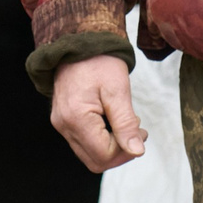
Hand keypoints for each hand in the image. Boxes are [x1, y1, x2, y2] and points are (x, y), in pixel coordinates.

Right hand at [50, 54, 146, 171]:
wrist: (78, 41)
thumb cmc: (99, 61)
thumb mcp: (118, 90)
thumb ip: (126, 123)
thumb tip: (137, 152)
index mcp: (76, 118)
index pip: (104, 154)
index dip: (126, 150)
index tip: (141, 131)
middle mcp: (64, 125)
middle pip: (95, 161)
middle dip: (120, 153)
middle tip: (136, 132)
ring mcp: (61, 124)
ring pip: (89, 154)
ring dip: (111, 146)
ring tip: (126, 123)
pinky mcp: (63, 121)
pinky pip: (83, 143)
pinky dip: (101, 139)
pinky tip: (113, 121)